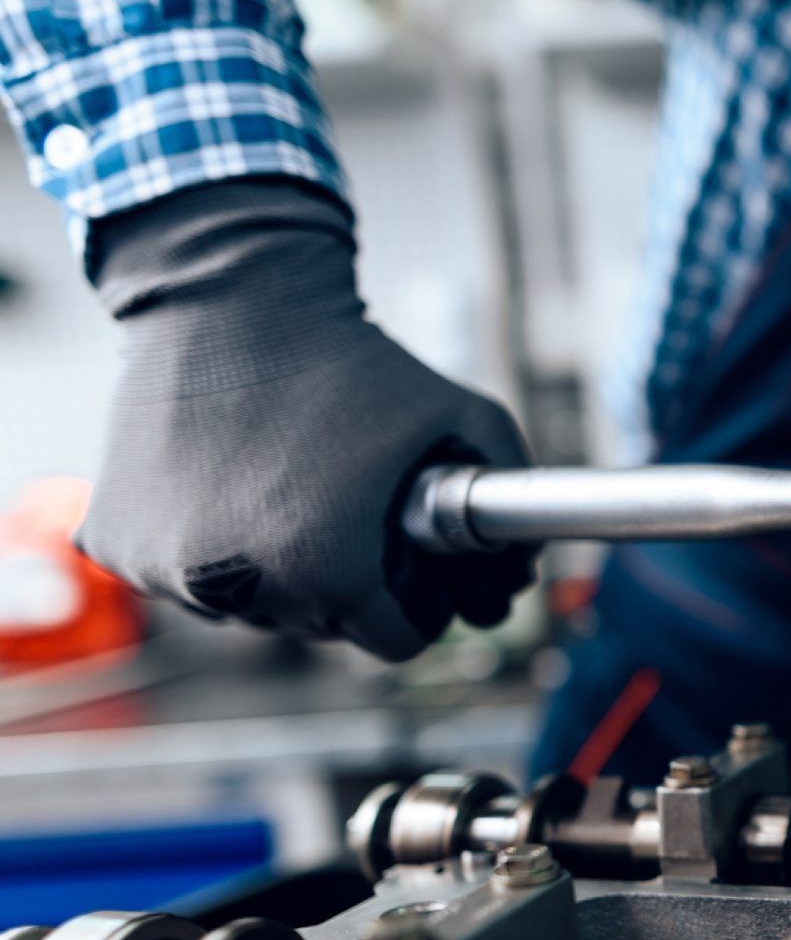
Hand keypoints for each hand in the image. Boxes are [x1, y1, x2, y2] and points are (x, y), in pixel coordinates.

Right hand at [79, 178, 536, 660]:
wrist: (229, 298)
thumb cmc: (353, 362)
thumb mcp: (463, 416)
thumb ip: (512, 495)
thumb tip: (525, 571)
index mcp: (324, 568)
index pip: (394, 641)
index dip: (420, 606)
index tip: (416, 570)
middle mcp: (236, 584)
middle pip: (323, 627)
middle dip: (352, 586)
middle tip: (355, 522)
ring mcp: (166, 569)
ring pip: (251, 610)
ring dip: (280, 574)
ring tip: (294, 498)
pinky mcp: (116, 543)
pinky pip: (184, 576)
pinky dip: (211, 550)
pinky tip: (232, 488)